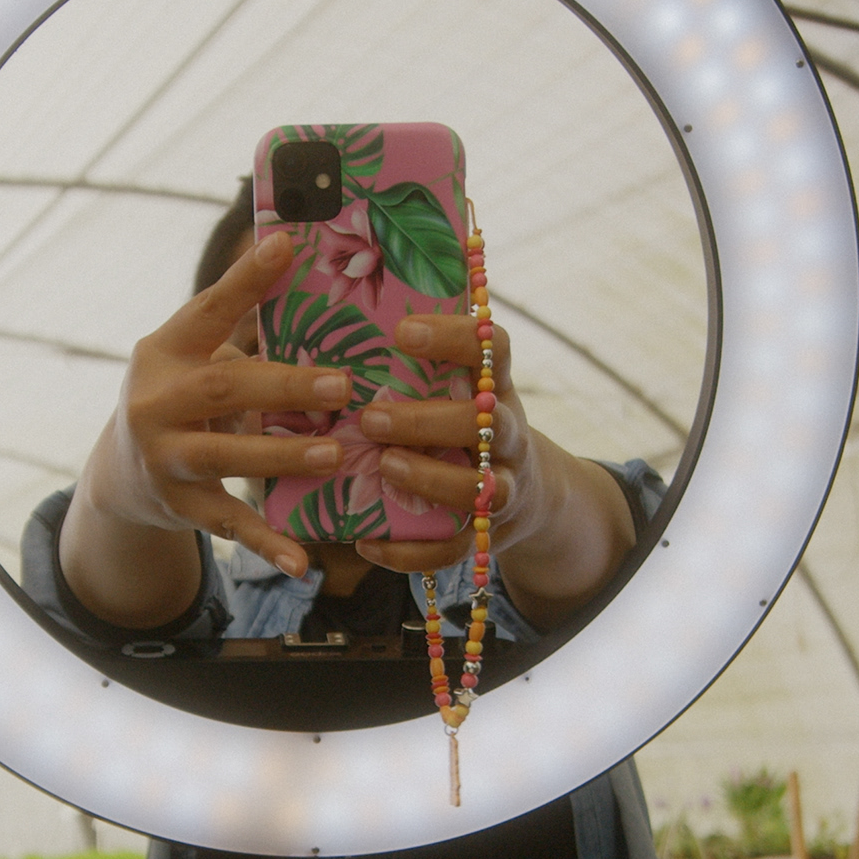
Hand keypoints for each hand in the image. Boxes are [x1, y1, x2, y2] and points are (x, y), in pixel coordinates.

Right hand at [63, 226, 343, 618]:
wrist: (120, 474)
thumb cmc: (181, 396)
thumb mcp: (193, 355)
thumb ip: (240, 322)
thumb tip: (302, 255)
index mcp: (165, 351)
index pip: (207, 309)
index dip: (246, 279)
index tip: (287, 245)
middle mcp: (155, 402)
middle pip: (220, 389)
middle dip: (282, 387)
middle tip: (342, 386)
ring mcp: (164, 458)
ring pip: (225, 457)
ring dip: (281, 455)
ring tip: (335, 453)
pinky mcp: (178, 506)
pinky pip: (227, 524)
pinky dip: (265, 543)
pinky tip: (302, 561)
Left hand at [360, 306, 632, 620]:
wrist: (529, 496)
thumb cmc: (465, 425)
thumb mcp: (460, 386)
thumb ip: (417, 358)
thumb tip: (328, 305)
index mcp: (495, 388)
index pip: (492, 349)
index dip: (454, 338)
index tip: (404, 331)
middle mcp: (508, 436)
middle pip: (484, 423)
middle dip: (427, 420)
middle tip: (372, 416)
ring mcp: (504, 489)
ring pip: (481, 489)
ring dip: (431, 478)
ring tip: (384, 468)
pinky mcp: (485, 537)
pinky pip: (452, 550)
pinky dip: (410, 553)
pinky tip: (365, 544)